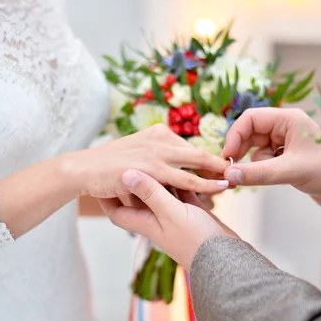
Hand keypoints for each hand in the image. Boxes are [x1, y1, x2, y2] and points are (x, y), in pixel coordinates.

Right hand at [70, 124, 229, 198]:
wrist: (83, 169)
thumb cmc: (107, 166)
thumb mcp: (134, 155)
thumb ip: (154, 159)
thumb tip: (169, 171)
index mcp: (158, 133)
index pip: (188, 147)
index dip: (207, 160)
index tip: (222, 169)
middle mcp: (160, 138)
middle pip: (198, 152)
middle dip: (219, 163)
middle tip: (238, 172)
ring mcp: (157, 152)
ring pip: (197, 163)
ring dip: (218, 173)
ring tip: (235, 181)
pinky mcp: (152, 169)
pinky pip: (186, 179)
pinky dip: (206, 183)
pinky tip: (220, 188)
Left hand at [99, 170, 237, 270]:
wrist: (226, 260)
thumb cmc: (196, 240)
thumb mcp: (170, 213)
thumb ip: (150, 192)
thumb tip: (125, 174)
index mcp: (145, 222)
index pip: (117, 211)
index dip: (106, 196)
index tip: (100, 180)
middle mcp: (157, 219)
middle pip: (138, 198)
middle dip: (134, 180)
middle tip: (128, 159)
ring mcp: (175, 216)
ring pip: (163, 192)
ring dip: (162, 176)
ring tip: (157, 156)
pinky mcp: (193, 212)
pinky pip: (184, 192)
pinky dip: (184, 180)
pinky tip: (186, 167)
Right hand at [222, 108, 320, 208]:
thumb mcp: (290, 171)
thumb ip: (257, 173)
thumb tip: (228, 175)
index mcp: (288, 119)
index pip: (250, 118)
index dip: (235, 135)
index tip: (227, 156)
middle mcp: (286, 127)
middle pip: (250, 133)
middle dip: (242, 151)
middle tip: (234, 169)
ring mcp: (286, 143)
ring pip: (256, 149)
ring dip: (256, 163)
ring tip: (270, 175)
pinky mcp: (287, 159)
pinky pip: (264, 161)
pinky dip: (263, 170)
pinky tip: (276, 178)